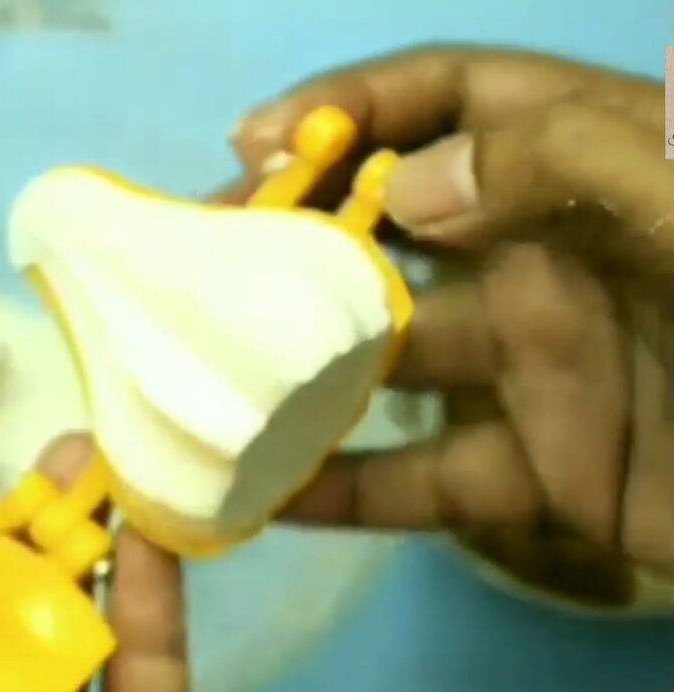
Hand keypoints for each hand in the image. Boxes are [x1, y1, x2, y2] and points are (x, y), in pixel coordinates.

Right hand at [227, 47, 671, 604]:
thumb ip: (564, 159)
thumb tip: (406, 188)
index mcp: (591, 165)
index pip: (451, 95)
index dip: (351, 103)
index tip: (258, 145)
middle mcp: (546, 253)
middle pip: (391, 229)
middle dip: (291, 237)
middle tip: (199, 265)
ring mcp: (538, 365)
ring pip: (388, 363)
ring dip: (296, 372)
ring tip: (203, 382)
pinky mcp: (542, 468)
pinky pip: (424, 480)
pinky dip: (345, 493)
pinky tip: (265, 497)